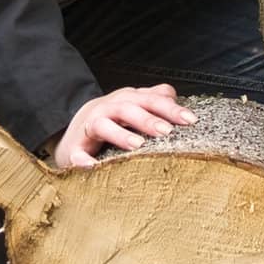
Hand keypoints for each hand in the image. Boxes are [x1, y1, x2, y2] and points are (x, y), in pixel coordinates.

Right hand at [51, 84, 197, 169]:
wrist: (73, 131)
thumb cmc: (112, 120)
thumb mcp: (133, 106)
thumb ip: (154, 100)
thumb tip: (175, 96)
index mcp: (126, 100)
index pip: (150, 99)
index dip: (170, 108)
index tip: (190, 120)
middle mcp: (108, 109)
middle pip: (128, 109)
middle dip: (148, 119)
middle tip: (167, 131)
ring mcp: (89, 127)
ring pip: (103, 125)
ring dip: (119, 134)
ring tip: (137, 146)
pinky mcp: (74, 148)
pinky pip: (77, 154)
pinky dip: (83, 160)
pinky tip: (93, 167)